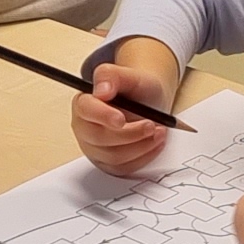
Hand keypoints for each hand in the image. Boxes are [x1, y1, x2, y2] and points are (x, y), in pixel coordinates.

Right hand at [71, 44, 185, 177]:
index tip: (121, 119)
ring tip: (159, 131)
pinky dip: (143, 157)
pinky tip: (154, 143)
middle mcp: (84, 128)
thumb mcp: (132, 75)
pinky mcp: (108, 163)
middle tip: (151, 125)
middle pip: (99, 138)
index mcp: (84, 103)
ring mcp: (95, 148)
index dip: (102, 116)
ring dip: (140, 146)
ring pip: (113, 156)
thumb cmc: (138, 90)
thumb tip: (102, 90)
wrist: (150, 103)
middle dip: (129, 134)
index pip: (86, 110)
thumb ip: (112, 75)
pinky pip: (124, 168)